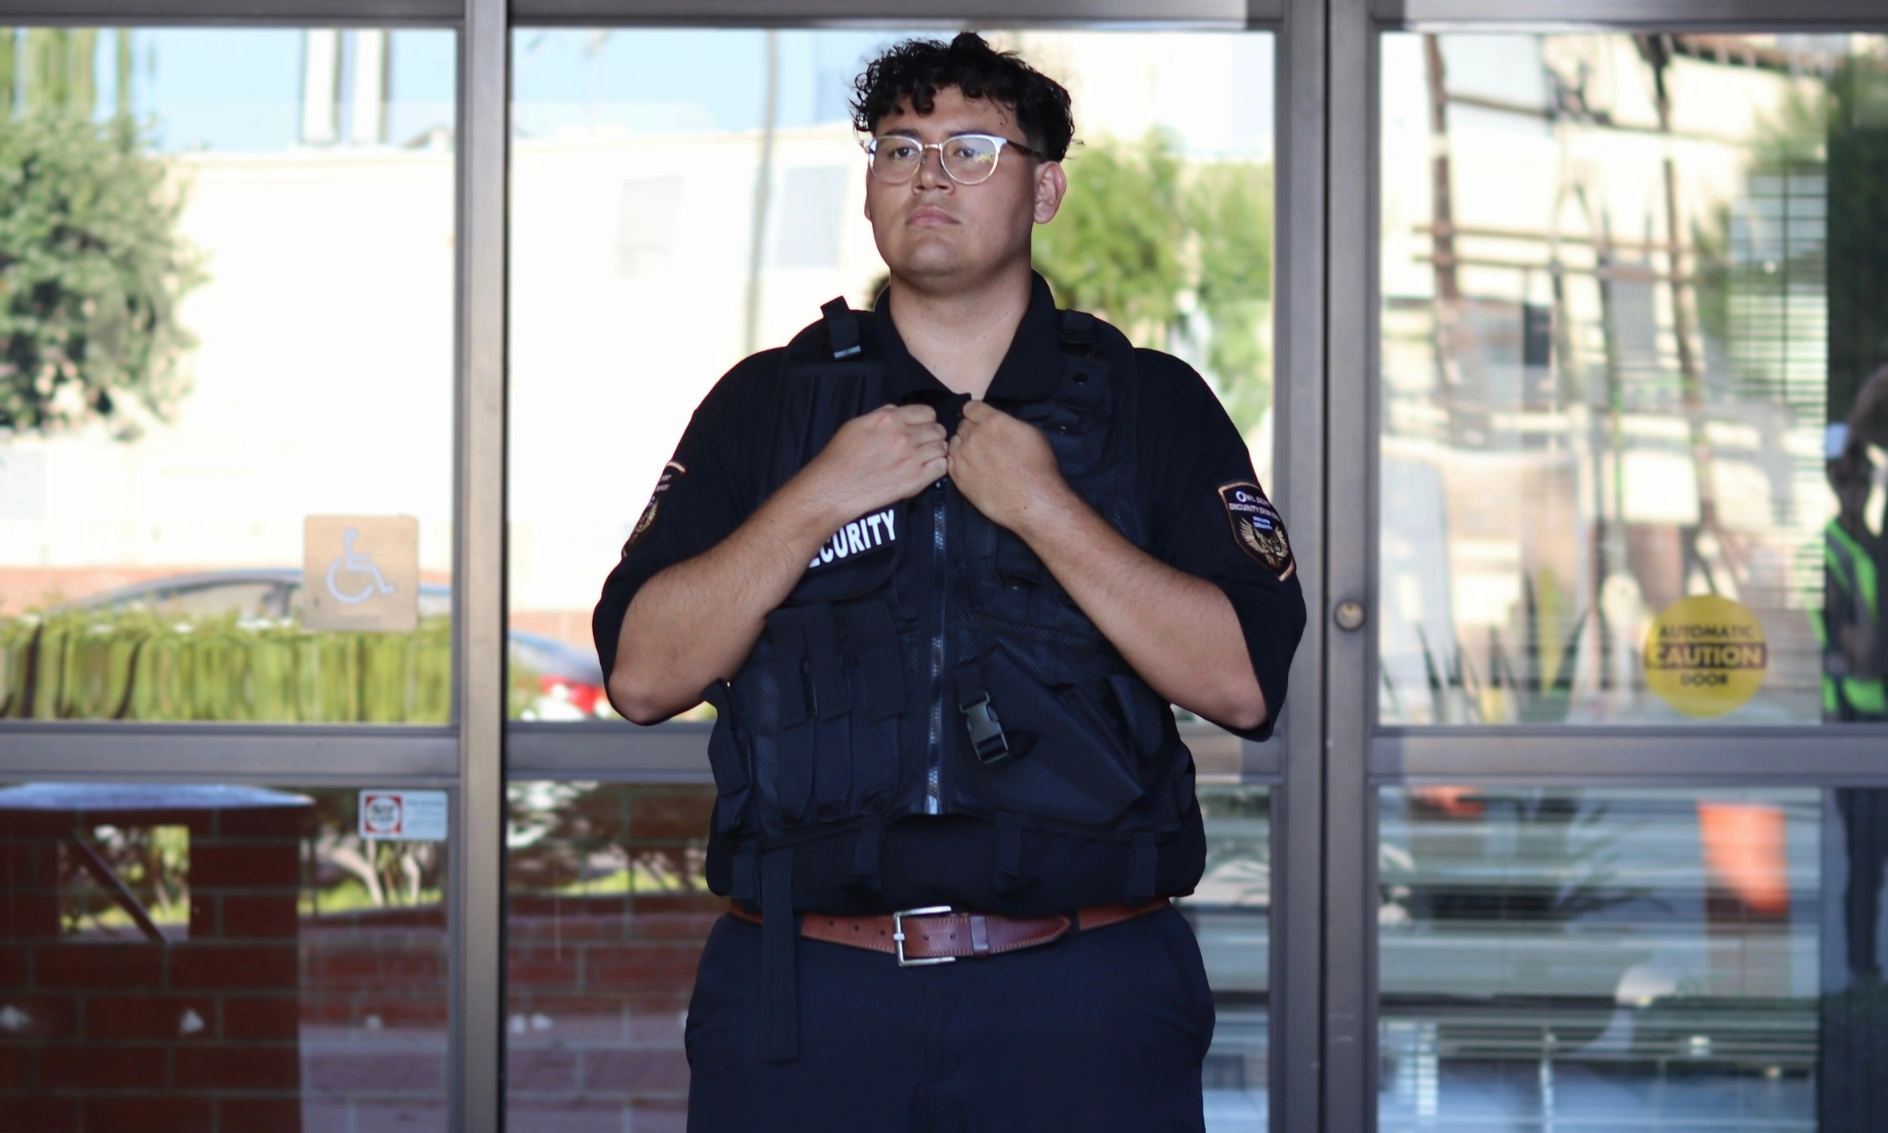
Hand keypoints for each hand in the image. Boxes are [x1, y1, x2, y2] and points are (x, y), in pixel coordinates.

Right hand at [792, 404, 947, 524]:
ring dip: (936, 452)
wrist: (835, 488)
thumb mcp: (857, 424)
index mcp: (890, 419)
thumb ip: (882, 414)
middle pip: (938, 429)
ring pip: (942, 448)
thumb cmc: (840, 455)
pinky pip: (942, 467)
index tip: (920, 429)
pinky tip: (927, 470)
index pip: (928, 412)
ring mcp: (913, 458)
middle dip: (933, 436)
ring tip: (925, 459)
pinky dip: (938, 467)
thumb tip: (900, 411)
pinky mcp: (916, 480)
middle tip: (923, 445)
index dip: (926, 420)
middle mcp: (905, 436)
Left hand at [948, 400, 1072, 532]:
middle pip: (962, 425)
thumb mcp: (1030, 433)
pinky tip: (972, 469)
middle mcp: (973, 436)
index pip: (970, 407)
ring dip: (963, 446)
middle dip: (972, 430)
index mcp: (992, 422)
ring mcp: (963, 457)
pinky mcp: (958, 477)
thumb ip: (1007, 422)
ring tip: (977, 458)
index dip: (977, 413)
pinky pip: (950, 462)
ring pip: (954, 443)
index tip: (981, 420)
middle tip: (984, 443)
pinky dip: (959, 462)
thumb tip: (997, 423)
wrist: (1033, 501)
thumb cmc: (1038, 467)